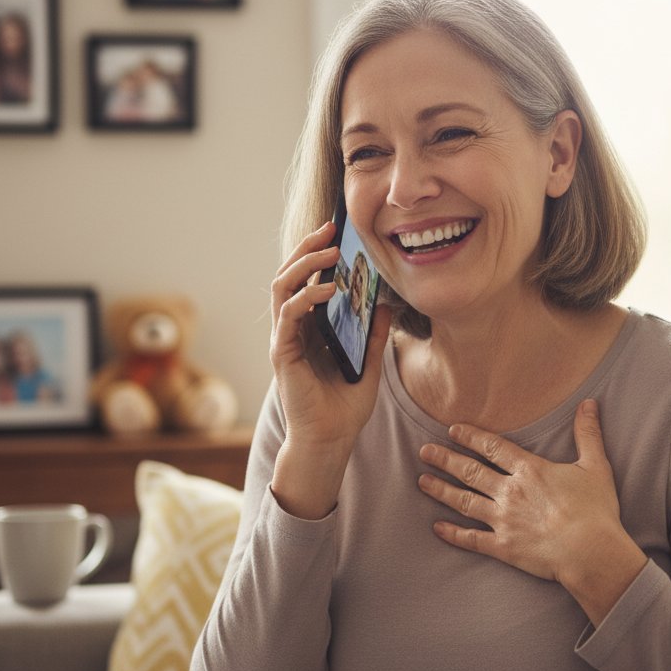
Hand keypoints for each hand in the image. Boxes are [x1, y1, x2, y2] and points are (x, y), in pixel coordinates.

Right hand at [269, 221, 390, 517]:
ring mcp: (284, 341)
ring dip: (303, 265)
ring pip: (282, 289)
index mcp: (308, 330)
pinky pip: (288, 317)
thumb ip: (375, 336)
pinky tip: (328, 290)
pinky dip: (305, 297)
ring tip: (327, 251)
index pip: (305, 282)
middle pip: (289, 277)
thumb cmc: (344, 408)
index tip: (337, 234)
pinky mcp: (283, 355)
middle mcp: (291, 330)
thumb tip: (388, 305)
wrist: (330, 442)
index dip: (316, 256)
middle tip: (329, 229)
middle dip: (307, 249)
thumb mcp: (369, 365)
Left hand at [418, 399, 646, 622]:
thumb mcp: (596, 466)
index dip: (471, 437)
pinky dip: (452, 533)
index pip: (493, 447)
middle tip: (424, 451)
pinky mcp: (503, 547)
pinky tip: (437, 528)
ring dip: (442, 490)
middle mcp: (510, 491)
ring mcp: (503, 520)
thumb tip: (589, 403)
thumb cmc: (595, 510)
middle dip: (445, 459)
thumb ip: (588, 433)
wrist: (590, 552)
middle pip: (470, 471)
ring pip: (464, 501)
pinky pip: (471, 539)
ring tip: (422, 481)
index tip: (452, 430)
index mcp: (529, 470)